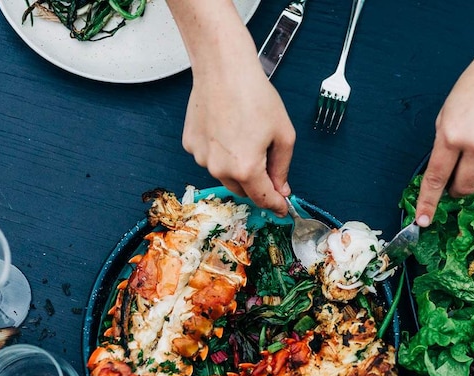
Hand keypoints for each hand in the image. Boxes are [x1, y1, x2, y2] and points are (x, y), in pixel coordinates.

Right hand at [182, 60, 294, 216]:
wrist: (223, 69)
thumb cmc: (254, 95)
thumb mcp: (283, 134)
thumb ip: (282, 167)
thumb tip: (281, 188)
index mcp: (246, 169)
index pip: (263, 198)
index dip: (275, 205)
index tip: (281, 208)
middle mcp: (220, 169)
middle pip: (243, 189)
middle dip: (257, 182)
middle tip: (267, 160)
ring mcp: (202, 158)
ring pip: (225, 174)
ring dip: (237, 167)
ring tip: (244, 135)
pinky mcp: (191, 145)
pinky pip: (210, 158)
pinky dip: (220, 151)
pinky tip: (227, 129)